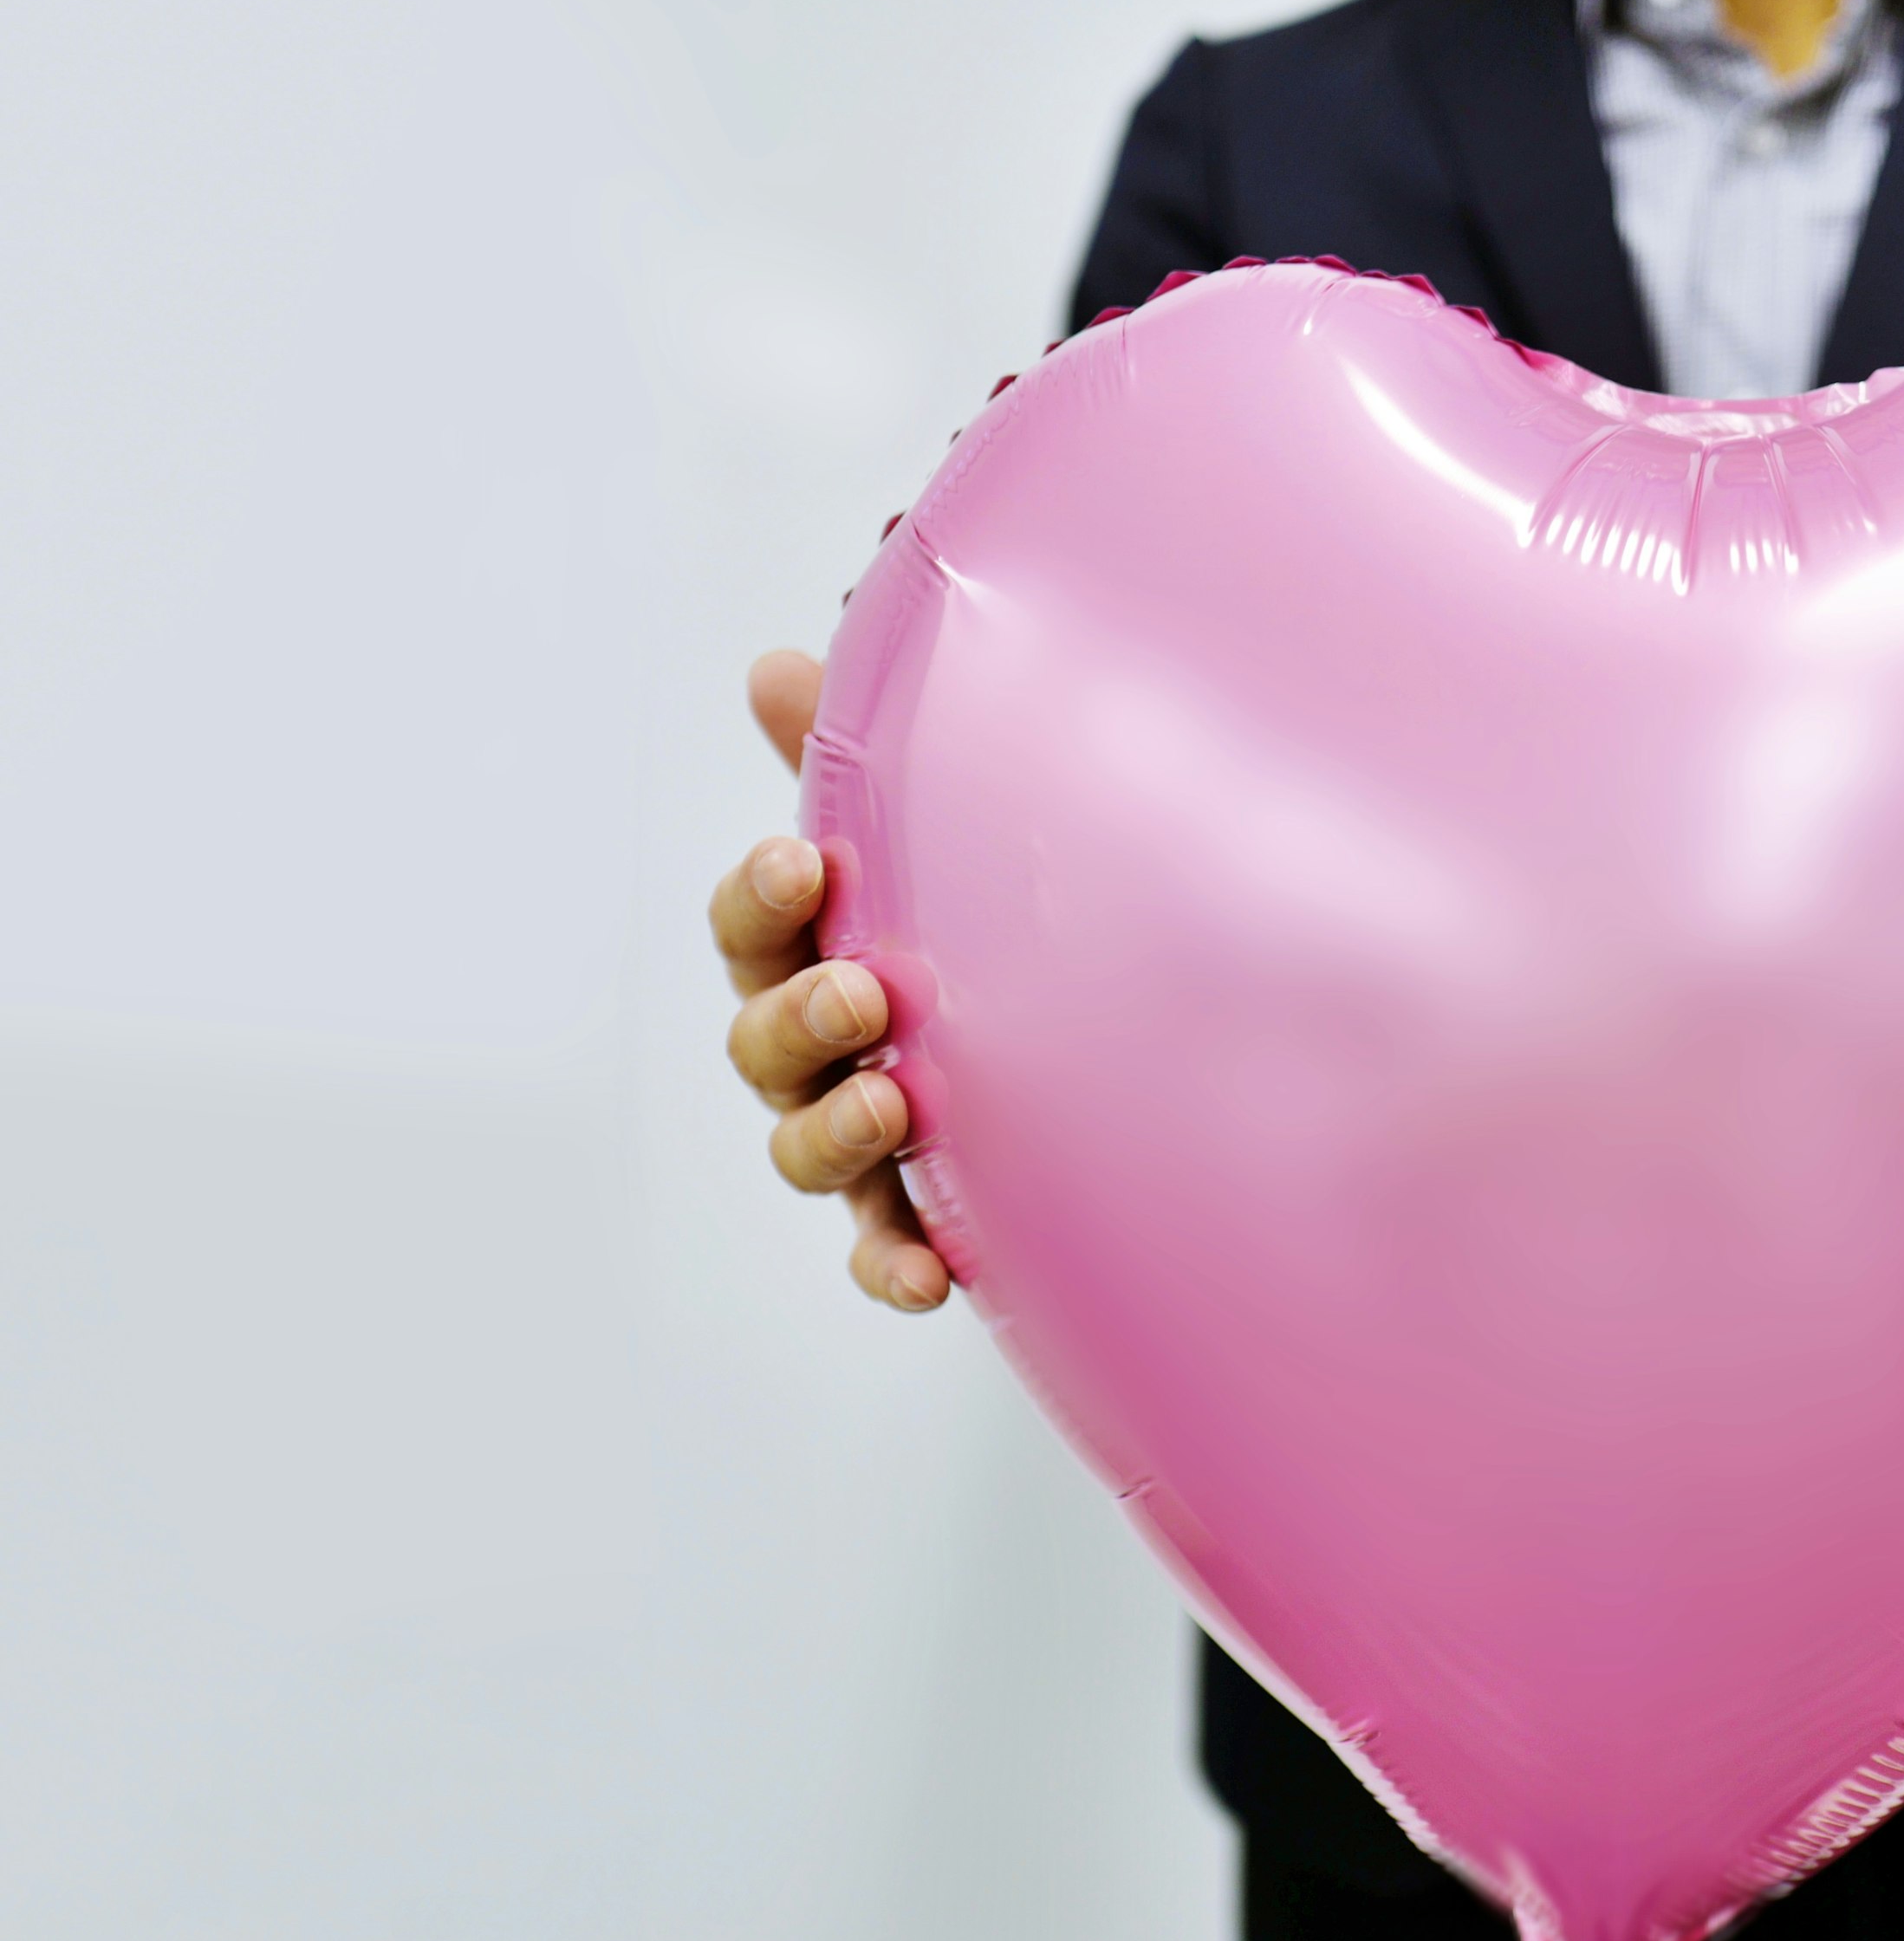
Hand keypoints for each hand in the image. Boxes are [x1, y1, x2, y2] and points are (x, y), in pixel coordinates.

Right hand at [710, 648, 952, 1312]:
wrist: (1115, 1030)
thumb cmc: (992, 914)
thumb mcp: (942, 827)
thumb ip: (860, 756)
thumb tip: (776, 664)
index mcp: (819, 944)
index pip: (752, 925)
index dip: (760, 900)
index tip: (803, 866)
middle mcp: (827, 1046)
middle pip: (765, 1043)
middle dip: (800, 1016)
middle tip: (865, 989)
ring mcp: (870, 1134)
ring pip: (807, 1148)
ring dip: (834, 1130)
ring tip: (894, 1102)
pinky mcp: (926, 1211)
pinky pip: (886, 1250)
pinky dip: (893, 1265)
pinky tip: (932, 1275)